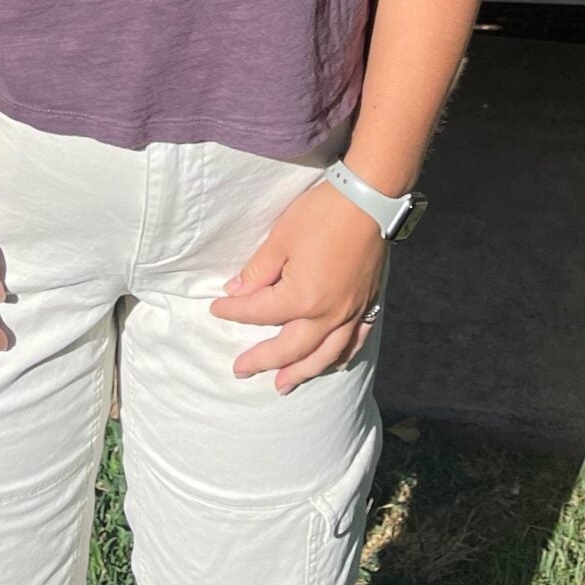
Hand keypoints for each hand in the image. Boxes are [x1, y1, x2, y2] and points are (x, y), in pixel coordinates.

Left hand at [207, 178, 385, 392]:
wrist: (368, 199)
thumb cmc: (322, 214)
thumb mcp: (281, 237)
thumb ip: (258, 270)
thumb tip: (236, 290)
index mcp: (302, 298)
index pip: (260, 313)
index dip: (234, 312)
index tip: (216, 310)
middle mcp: (327, 315)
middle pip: (290, 348)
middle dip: (263, 360)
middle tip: (240, 370)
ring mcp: (351, 313)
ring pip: (324, 355)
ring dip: (302, 372)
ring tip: (283, 384)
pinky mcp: (367, 304)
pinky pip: (354, 342)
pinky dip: (341, 356)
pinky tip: (332, 363)